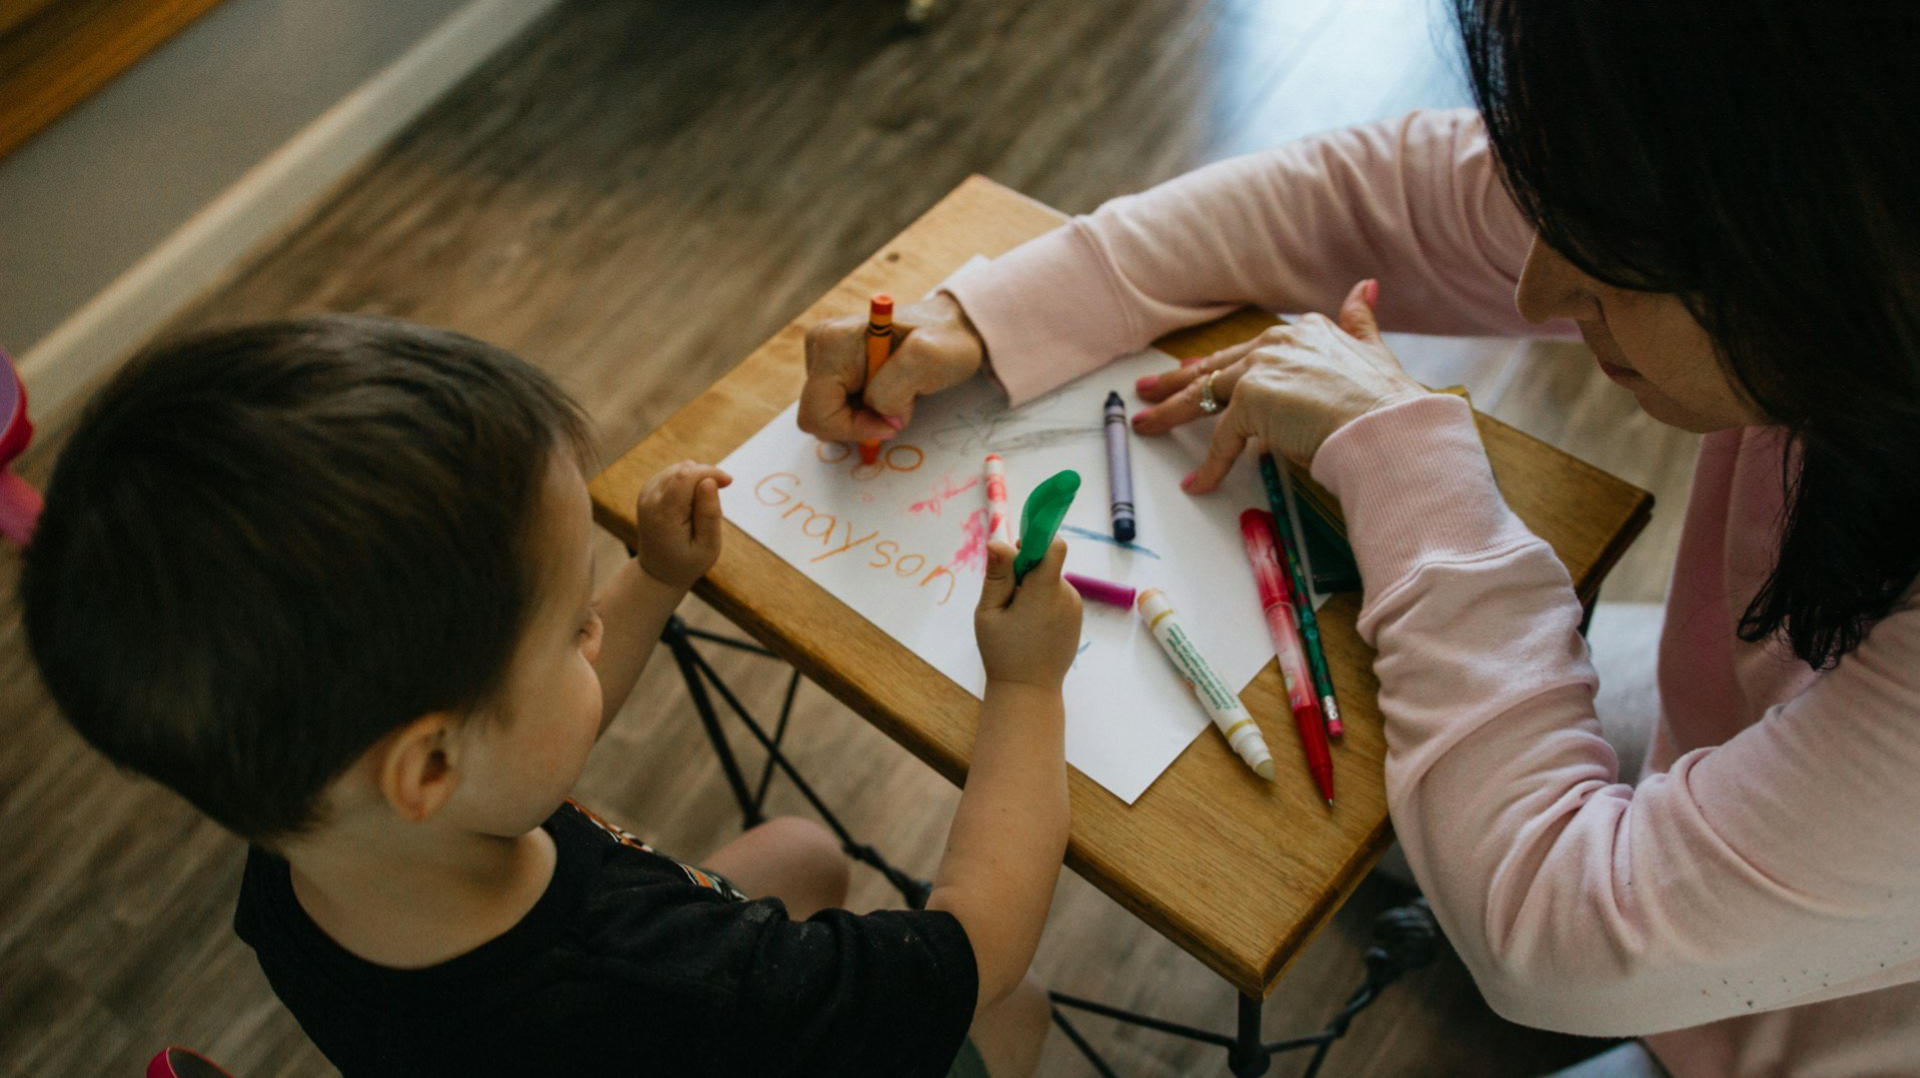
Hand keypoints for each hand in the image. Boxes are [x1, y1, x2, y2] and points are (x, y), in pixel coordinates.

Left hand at [633, 461, 731, 587]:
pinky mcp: (648, 490)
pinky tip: (691, 503)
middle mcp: (650, 500)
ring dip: (697, 480)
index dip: (710, 472)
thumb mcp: (708, 546)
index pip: (686, 476)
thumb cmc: (688, 562)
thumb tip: (709, 481)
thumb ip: (710, 514)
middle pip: (683, 470)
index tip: (728, 483)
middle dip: (705, 476)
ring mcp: (646, 493)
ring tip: (701, 508)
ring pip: (679, 468)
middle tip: (715, 503)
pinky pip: (673, 473)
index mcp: (664, 515)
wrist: (659, 571)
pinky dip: (688, 482)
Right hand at [799, 293, 985, 441]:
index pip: (818, 412)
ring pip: (828, 415)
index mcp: (833, 340)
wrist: (951, 329)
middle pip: (818, 416)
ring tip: (897, 392)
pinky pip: (836, 408)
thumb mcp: (929, 360)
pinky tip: (886, 391)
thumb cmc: (945, 341)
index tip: (893, 420)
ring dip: (865, 416)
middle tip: (898, 405)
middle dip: (860, 422)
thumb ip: (894, 390)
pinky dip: (863, 411)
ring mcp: (821, 355)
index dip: (854, 428)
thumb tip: (878, 417)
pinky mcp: (830, 367)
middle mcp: (819, 344)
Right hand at [974, 537, 1082, 690]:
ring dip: (1033, 588)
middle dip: (1026, 570)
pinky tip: (1029, 625)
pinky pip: (1057, 595)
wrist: (1029, 690)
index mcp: (1045, 592)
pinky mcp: (1076, 617)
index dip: (1036, 540)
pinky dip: (1042, 601)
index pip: (1053, 547)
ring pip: (1051, 579)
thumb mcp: (989, 612)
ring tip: (1017, 618)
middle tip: (1006, 598)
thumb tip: (998, 541)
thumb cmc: (1003, 653)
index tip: (1017, 551)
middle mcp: (1066, 596)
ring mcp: (1074, 607)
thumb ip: (997, 575)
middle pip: (1048, 563)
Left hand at [1133, 279, 1426, 491]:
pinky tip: (1198, 483)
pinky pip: (1221, 440)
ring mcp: (1261, 369)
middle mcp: (1278, 342)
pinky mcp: (1251, 400)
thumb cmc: (1387, 403)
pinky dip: (1209, 466)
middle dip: (1176, 381)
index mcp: (1303, 331)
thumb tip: (1366, 288)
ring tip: (1145, 426)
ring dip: (1169, 412)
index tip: (1194, 370)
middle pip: (1215, 368)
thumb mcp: (1375, 351)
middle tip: (1147, 390)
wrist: (1388, 426)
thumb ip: (1361, 321)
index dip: (1217, 364)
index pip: (1246, 350)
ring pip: (1204, 395)